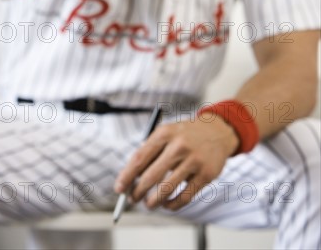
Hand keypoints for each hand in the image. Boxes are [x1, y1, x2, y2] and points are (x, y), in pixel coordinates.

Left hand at [114, 114, 238, 210]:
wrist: (217, 131)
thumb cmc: (185, 135)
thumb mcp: (167, 133)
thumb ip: (150, 152)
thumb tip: (130, 179)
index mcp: (165, 133)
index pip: (139, 158)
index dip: (126, 176)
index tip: (118, 189)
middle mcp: (179, 145)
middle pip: (150, 176)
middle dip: (137, 192)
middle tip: (132, 199)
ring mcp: (194, 160)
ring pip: (166, 190)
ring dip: (153, 201)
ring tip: (149, 204)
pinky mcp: (206, 174)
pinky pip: (184, 197)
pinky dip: (172, 205)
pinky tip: (167, 204)